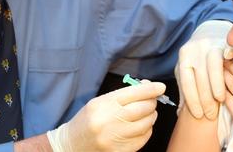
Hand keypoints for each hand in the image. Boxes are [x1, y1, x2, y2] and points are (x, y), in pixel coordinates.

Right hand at [46, 81, 164, 151]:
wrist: (72, 144)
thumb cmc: (87, 119)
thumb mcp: (99, 102)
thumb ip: (122, 95)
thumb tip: (147, 88)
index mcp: (103, 104)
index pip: (134, 93)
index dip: (151, 89)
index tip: (160, 87)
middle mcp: (109, 120)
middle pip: (142, 108)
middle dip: (152, 102)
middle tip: (152, 100)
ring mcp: (115, 138)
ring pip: (146, 124)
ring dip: (151, 116)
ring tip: (147, 113)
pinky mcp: (120, 150)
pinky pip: (143, 138)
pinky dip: (147, 130)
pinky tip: (142, 126)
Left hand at [175, 20, 232, 118]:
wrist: (210, 33)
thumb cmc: (198, 57)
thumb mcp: (188, 70)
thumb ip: (185, 88)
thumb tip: (180, 111)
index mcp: (184, 56)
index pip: (186, 81)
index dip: (192, 100)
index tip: (198, 115)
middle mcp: (195, 49)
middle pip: (200, 77)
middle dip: (205, 99)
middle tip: (210, 115)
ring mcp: (210, 44)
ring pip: (213, 67)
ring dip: (216, 86)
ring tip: (220, 101)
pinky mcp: (225, 43)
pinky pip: (227, 57)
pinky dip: (228, 69)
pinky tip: (230, 81)